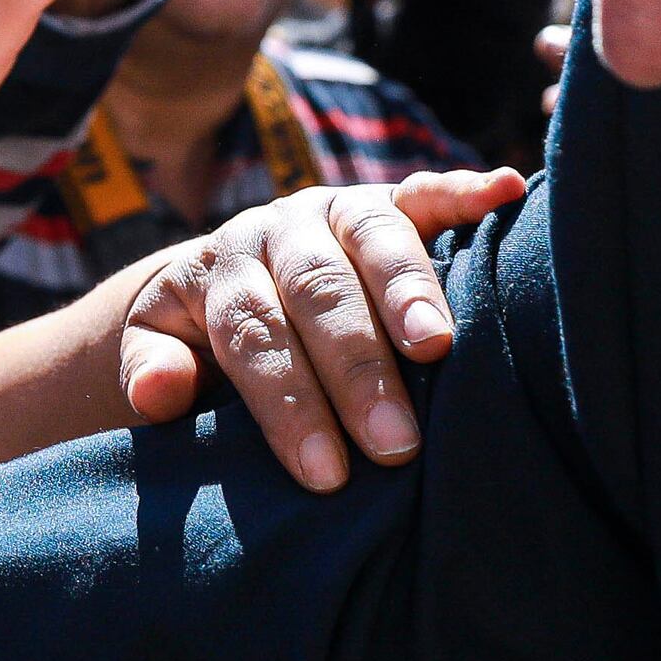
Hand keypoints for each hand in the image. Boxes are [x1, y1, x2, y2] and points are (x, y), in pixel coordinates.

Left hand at [112, 169, 532, 489]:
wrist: (222, 271)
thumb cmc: (205, 339)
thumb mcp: (162, 348)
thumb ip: (152, 369)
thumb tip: (159, 393)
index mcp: (224, 272)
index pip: (253, 335)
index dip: (287, 403)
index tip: (323, 473)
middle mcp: (281, 230)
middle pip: (318, 293)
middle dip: (356, 370)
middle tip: (393, 444)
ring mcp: (338, 208)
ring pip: (374, 238)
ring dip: (410, 290)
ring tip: (440, 346)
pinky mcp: (388, 199)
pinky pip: (427, 188)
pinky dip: (466, 190)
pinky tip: (508, 195)